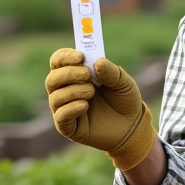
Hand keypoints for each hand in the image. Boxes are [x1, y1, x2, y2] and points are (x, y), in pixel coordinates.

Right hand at [44, 48, 157, 170]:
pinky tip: (85, 106)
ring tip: (91, 92)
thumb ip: (111, 71)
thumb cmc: (124, 100)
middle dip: (68, 73)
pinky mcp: (69, 127)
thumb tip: (97, 62)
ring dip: (73, 91)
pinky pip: (60, 116)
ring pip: (55, 97)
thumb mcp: (123, 82)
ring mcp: (66, 109)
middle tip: (87, 74)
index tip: (80, 56)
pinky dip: (71, 108)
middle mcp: (66, 91)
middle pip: (52, 78)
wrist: (132, 126)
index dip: (65, 57)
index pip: (58, 61)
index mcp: (75, 75)